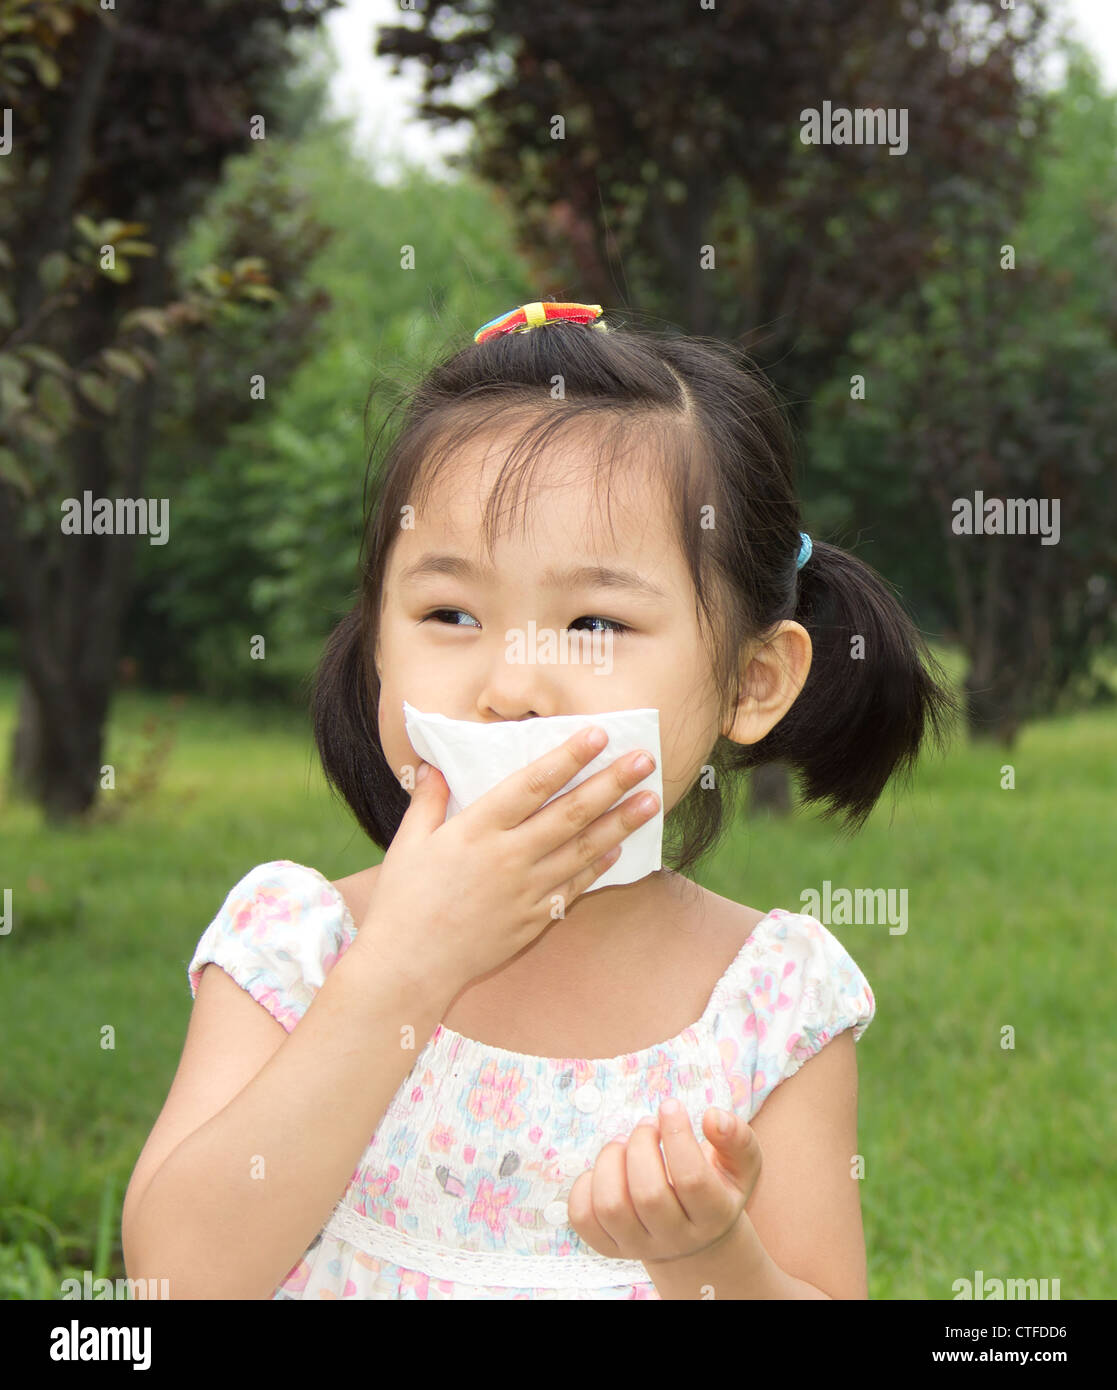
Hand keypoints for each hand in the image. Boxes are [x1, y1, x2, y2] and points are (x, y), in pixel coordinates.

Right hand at [358, 724, 660, 996]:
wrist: (410, 967)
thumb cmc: (403, 903)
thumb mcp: (408, 843)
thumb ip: (428, 800)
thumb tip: (436, 765)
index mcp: (475, 829)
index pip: (532, 784)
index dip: (568, 757)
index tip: (598, 735)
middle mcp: (508, 856)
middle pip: (570, 813)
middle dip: (611, 783)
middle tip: (645, 760)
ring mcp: (526, 890)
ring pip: (583, 849)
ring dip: (621, 823)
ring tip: (652, 800)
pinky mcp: (534, 919)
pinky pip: (575, 886)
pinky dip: (599, 865)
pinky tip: (619, 847)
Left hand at [567, 1102, 761, 1264]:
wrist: (694, 1237)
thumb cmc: (716, 1186)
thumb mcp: (740, 1163)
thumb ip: (736, 1137)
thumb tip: (711, 1117)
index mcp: (713, 1216)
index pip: (692, 1179)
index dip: (677, 1135)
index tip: (670, 1106)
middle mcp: (675, 1238)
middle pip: (648, 1194)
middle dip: (641, 1145)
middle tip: (647, 1126)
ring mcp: (638, 1245)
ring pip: (610, 1206)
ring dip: (610, 1160)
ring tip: (623, 1144)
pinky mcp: (608, 1246)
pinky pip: (582, 1217)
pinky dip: (585, 1183)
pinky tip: (608, 1170)